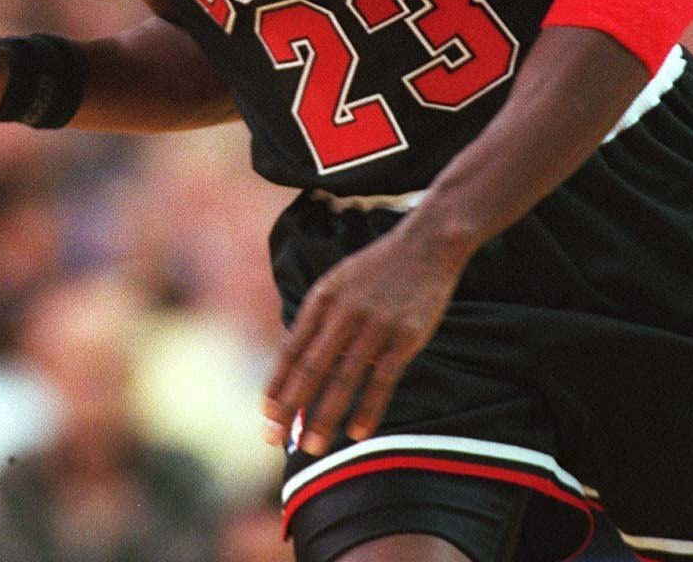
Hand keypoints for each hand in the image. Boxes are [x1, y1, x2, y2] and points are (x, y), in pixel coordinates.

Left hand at [262, 222, 465, 456]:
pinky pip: (381, 381)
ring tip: (310, 447)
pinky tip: (356, 433)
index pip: (291, 351)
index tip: (266, 416)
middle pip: (310, 369)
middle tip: (275, 440)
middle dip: (290, 408)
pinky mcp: (405, 337)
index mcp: (322, 299)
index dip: (277, 386)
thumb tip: (294, 363)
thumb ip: (317, 320)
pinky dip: (367, 410)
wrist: (426, 245)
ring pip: (342, 380)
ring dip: (324, 417)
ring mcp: (375, 326)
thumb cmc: (377, 270)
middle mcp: (343, 313)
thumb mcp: (337, 283)